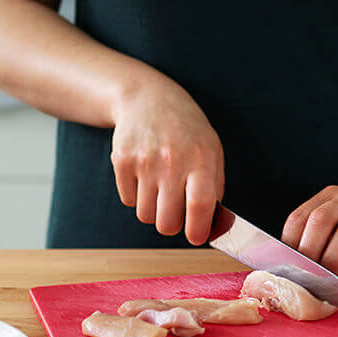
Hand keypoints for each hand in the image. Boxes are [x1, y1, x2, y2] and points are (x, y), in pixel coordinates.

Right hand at [110, 77, 224, 244]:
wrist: (147, 99)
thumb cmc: (186, 130)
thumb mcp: (212, 150)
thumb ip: (215, 188)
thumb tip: (215, 227)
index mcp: (200, 159)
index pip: (199, 205)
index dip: (197, 230)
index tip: (196, 238)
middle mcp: (171, 161)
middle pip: (167, 222)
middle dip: (172, 225)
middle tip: (176, 212)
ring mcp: (144, 161)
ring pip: (145, 215)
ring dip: (154, 210)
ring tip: (160, 188)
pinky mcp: (122, 161)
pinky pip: (128, 200)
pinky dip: (136, 196)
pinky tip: (145, 175)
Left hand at [281, 186, 337, 287]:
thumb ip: (323, 242)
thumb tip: (293, 274)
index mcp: (332, 197)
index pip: (300, 217)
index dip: (289, 245)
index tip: (285, 271)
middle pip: (322, 220)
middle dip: (308, 252)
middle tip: (303, 279)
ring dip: (332, 261)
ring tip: (324, 284)